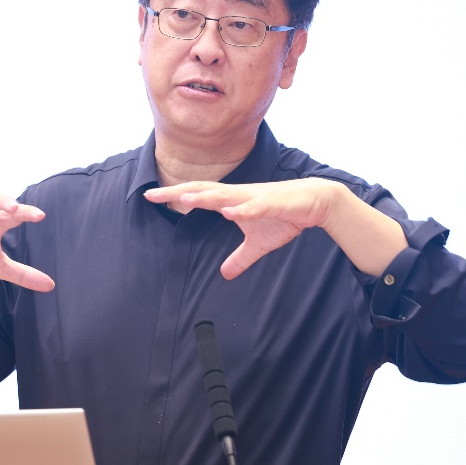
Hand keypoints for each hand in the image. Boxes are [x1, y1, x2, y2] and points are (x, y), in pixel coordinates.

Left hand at [145, 179, 340, 279]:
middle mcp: (238, 196)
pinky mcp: (273, 203)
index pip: (198, 196)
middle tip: (153, 194)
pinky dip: (243, 209)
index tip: (151, 196)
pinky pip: (256, 206)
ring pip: (226, 195)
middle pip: (203, 190)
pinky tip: (230, 212)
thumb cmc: (284, 217)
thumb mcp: (258, 244)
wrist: (314, 202)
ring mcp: (255, 198)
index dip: (175, 196)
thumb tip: (225, 274)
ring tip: (185, 198)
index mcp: (232, 202)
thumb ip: (240, 257)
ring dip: (206, 196)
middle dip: (178, 192)